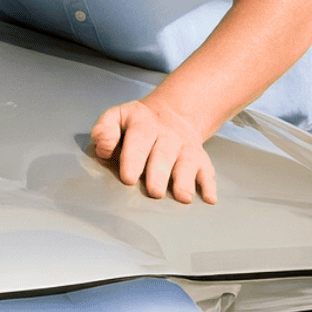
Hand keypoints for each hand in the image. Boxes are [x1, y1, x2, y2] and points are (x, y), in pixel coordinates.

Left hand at [90, 95, 217, 204]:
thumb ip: (105, 130)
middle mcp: (168, 135)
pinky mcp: (201, 158)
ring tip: (182, 198)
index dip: (133, 160)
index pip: (138, 141)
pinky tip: (209, 198)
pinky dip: (208, 185)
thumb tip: (103, 149)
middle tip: (155, 192)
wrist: (172, 113)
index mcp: (143, 124)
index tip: (128, 178)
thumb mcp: (116, 117)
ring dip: (185, 181)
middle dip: (159, 174)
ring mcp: (186, 147)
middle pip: (163, 155)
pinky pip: (207, 171)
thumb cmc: (136, 124)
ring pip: (187, 163)